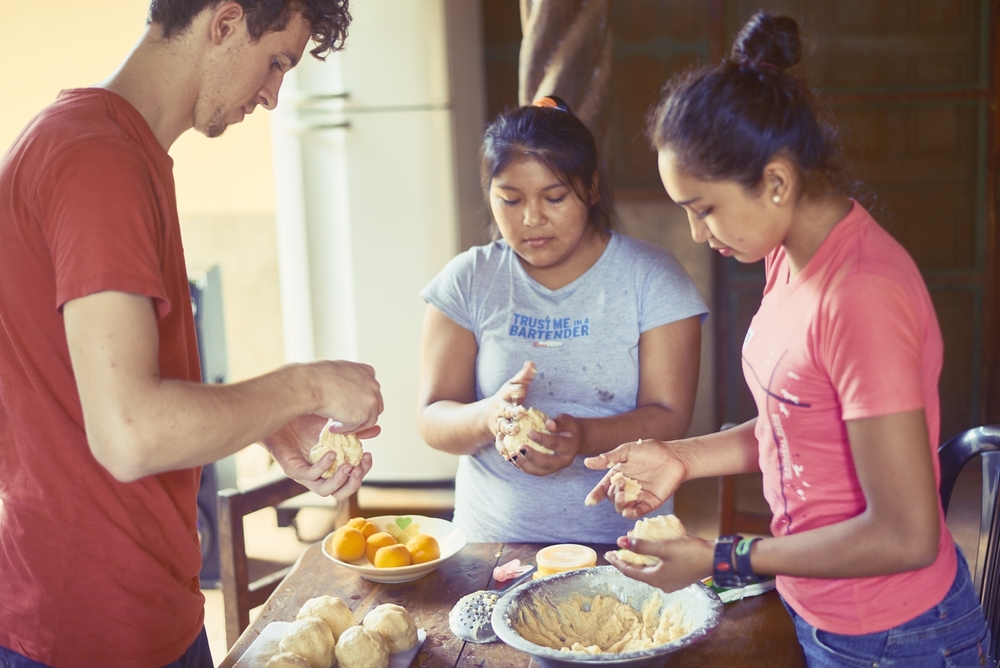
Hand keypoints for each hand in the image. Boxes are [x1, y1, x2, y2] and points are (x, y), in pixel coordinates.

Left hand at [263, 413, 377, 498]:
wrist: (281, 415)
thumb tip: (377, 430)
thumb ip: (355, 430)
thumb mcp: (336, 425)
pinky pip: (309, 476)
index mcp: (331, 467)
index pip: (350, 480)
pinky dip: (322, 468)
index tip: (369, 456)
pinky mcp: (293, 469)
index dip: (363, 472)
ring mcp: (305, 474)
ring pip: (324, 491)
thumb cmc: (306, 422)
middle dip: (353, 484)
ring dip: (339, 481)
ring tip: (348, 466)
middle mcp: (319, 475)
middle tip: (359, 469)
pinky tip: (331, 455)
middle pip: (340, 493)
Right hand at [308, 360, 383, 432]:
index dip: (361, 401)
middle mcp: (373, 385)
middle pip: (374, 405)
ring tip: (337, 425)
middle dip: (362, 413)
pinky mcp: (365, 414)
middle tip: (346, 419)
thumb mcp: (338, 371)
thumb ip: (348, 380)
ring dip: (353, 424)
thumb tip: (345, 391)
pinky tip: (333, 427)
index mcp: (367, 371)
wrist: (312, 385)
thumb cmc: (317, 377)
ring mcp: (371, 400)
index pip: (370, 390)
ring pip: (369, 418)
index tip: (351, 406)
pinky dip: (346, 429)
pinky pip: (357, 427)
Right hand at [486, 361, 535, 442]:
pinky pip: (500, 442)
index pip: (511, 391)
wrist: (486, 416)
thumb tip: (532, 363)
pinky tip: (507, 453)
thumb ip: (523, 377)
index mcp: (505, 396)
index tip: (523, 388)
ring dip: (509, 428)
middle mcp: (500, 409)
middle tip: (521, 411)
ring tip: (516, 430)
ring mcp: (498, 422)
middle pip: (506, 409)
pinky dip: (503, 448)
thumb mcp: (512, 386)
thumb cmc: (506, 399)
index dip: (517, 389)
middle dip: (513, 410)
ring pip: (503, 426)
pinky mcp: (498, 435)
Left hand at [507, 413, 581, 475]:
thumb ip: (559, 422)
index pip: (555, 444)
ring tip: (511, 455)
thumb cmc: (568, 427)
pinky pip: (532, 470)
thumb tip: (548, 424)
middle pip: (547, 463)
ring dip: (523, 465)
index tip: (529, 433)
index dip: (542, 440)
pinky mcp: (545, 470)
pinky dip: (520, 466)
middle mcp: (563, 461)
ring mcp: (554, 468)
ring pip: (538, 471)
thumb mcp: (567, 420)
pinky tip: (510, 457)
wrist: (573, 440)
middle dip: (532, 457)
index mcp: (569, 448)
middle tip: (519, 448)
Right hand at [583, 440, 685, 517]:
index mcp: (618, 475)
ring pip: (623, 507)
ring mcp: (638, 496)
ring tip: (624, 495)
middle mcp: (627, 487)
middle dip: (613, 495)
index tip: (590, 501)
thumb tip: (587, 462)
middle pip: (613, 498)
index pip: (603, 488)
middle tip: (620, 484)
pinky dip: (632, 513)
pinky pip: (638, 512)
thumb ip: (608, 459)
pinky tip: (629, 510)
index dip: (596, 495)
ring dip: (620, 505)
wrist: (674, 456)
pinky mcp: (650, 503)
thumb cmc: (650, 450)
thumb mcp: (626, 451)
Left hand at [604, 534, 713, 592]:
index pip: (629, 572)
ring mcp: (672, 582)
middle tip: (619, 549)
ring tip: (634, 545)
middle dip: (628, 559)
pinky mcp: (679, 577)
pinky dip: (653, 560)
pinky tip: (653, 549)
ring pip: (650, 570)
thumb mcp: (664, 547)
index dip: (617, 562)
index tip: (607, 554)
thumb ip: (642, 546)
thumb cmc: (690, 553)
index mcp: (656, 579)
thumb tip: (621, 542)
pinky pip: (660, 569)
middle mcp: (662, 584)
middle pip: (639, 572)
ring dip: (641, 558)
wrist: (715, 559)